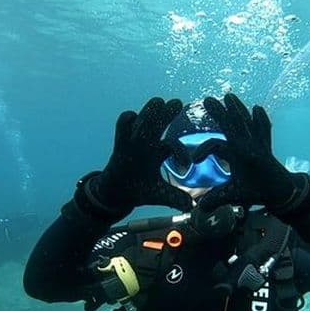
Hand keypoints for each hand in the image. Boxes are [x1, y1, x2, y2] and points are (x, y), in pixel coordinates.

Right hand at [89, 97, 192, 212]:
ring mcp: (133, 141)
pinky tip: (134, 119)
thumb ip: (175, 197)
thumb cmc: (140, 190)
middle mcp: (148, 143)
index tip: (187, 165)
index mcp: (158, 153)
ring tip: (159, 103)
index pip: (172, 145)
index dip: (181, 152)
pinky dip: (128, 119)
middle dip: (167, 113)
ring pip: (143, 118)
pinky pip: (123, 124)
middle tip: (177, 103)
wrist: (117, 195)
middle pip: (159, 122)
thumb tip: (192, 207)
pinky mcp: (120, 144)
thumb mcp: (160, 194)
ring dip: (150, 111)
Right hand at [198, 94, 295, 212]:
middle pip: (231, 124)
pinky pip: (263, 129)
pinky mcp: (266, 146)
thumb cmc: (258, 193)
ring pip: (247, 121)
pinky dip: (260, 120)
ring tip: (229, 96)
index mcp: (239, 155)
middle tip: (208, 100)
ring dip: (238, 108)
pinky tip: (258, 109)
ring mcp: (258, 143)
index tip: (193, 162)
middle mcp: (248, 145)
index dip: (203, 151)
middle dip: (219, 112)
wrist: (283, 192)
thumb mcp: (235, 196)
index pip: (216, 146)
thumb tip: (199, 208)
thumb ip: (216, 200)